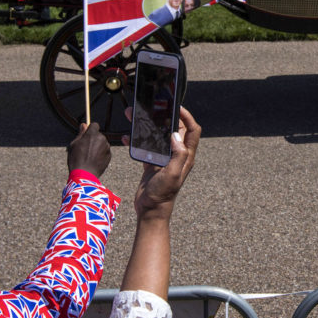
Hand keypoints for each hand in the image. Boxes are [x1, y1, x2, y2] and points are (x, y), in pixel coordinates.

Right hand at [67, 122, 110, 177]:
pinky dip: (101, 154)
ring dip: (97, 147)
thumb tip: (84, 124)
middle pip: (98, 135)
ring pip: (102, 143)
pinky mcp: (109, 155)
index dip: (90, 130)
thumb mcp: (74, 144)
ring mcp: (107, 147)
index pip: (94, 125)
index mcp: (92, 134)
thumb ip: (81, 133)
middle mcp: (102, 139)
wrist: (84, 174)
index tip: (86, 135)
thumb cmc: (76, 159)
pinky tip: (94, 161)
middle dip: (93, 139)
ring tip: (89, 156)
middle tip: (85, 149)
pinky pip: (105, 151)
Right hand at [132, 107, 200, 221]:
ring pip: (158, 136)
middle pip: (174, 129)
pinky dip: (136, 140)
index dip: (188, 117)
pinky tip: (125, 137)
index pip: (192, 131)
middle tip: (154, 108)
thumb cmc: (163, 195)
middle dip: (164, 117)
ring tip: (135, 116)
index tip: (178, 107)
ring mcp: (164, 158)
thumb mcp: (173, 174)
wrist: (150, 210)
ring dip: (148, 126)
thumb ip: (177, 155)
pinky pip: (145, 146)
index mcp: (186, 156)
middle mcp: (177, 155)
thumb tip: (175, 135)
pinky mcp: (152, 162)